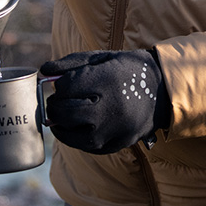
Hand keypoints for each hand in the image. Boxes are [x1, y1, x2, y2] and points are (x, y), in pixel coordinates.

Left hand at [40, 49, 171, 154]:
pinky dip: (78, 139)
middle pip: (66, 113)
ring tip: (63, 116)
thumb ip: (71, 63)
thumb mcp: (102, 58)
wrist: (163, 90)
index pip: (66, 87)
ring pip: (74, 136)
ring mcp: (116, 130)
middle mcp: (111, 107)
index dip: (59, 85)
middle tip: (56, 101)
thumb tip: (42, 71)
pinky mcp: (119, 144)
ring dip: (62, 126)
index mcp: (108, 80)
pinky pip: (89, 148)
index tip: (63, 83)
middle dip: (54, 106)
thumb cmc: (127, 70)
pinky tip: (78, 128)